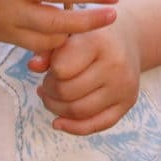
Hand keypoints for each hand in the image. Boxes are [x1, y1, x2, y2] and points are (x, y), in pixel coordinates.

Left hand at [31, 8, 141, 134]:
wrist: (128, 38)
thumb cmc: (91, 36)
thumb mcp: (70, 33)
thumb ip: (48, 48)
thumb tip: (32, 66)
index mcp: (98, 41)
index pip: (61, 68)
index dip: (50, 71)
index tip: (50, 67)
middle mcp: (115, 64)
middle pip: (68, 92)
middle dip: (50, 91)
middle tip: (46, 84)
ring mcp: (124, 86)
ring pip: (78, 112)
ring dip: (57, 109)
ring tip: (51, 97)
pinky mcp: (128, 103)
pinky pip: (96, 125)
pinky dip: (72, 127)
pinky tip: (58, 121)